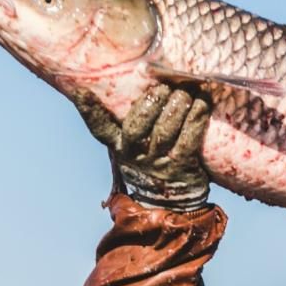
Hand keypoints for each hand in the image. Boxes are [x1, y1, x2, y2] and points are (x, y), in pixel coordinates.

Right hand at [78, 83, 211, 210]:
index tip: (82, 92)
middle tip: (164, 85)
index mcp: (119, 147)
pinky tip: (202, 103)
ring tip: (185, 91)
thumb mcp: (134, 147)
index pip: (100, 128)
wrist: (172, 205)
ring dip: (177, 106)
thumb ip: (130, 122)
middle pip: (137, 126)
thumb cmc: (153, 163)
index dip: (90, 111)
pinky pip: (189, 139)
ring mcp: (158, 163)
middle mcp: (135, 155)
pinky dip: (196, 118)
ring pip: (164, 130)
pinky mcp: (182, 167)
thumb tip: (126, 81)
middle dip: (151, 102)